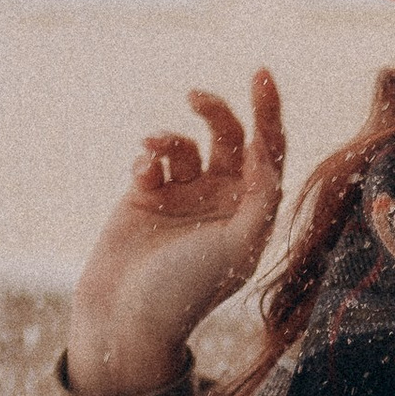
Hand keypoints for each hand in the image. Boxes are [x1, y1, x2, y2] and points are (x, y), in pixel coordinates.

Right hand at [66, 72, 284, 395]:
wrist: (126, 318)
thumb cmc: (188, 289)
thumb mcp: (239, 245)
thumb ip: (261, 194)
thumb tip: (266, 145)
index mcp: (252, 211)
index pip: (269, 151)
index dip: (268, 112)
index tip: (260, 77)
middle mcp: (220, 200)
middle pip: (229, 137)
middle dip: (217, 112)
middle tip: (198, 98)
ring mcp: (182, 197)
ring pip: (185, 145)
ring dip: (171, 139)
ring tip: (154, 150)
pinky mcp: (144, 196)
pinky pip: (152, 159)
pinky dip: (147, 158)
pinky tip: (141, 175)